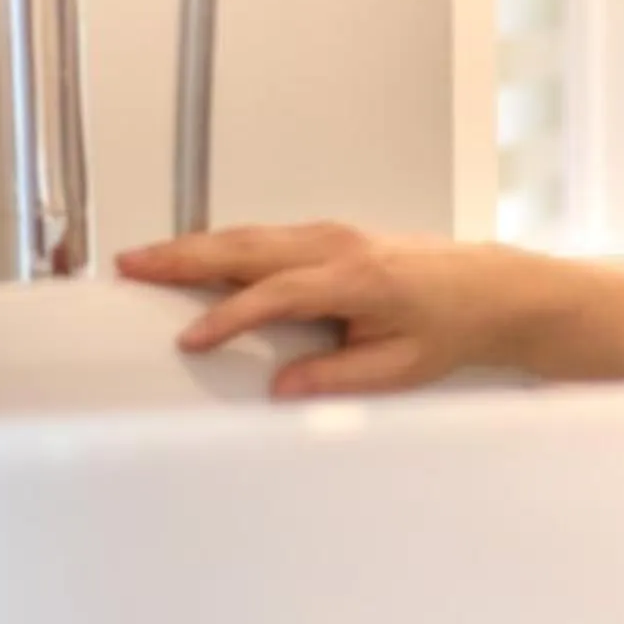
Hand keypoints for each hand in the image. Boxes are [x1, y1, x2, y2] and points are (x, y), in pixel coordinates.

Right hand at [119, 223, 558, 399]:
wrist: (491, 290)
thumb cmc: (453, 323)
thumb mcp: (402, 366)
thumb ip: (340, 377)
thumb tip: (283, 389)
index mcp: (359, 278)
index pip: (278, 294)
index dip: (231, 317)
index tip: (192, 339)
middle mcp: (341, 246)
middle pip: (249, 247)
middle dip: (185, 256)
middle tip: (131, 266)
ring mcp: (334, 235)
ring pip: (251, 236)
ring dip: (195, 245)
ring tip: (143, 258)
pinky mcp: (330, 236)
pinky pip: (266, 237)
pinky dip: (223, 244)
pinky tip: (193, 257)